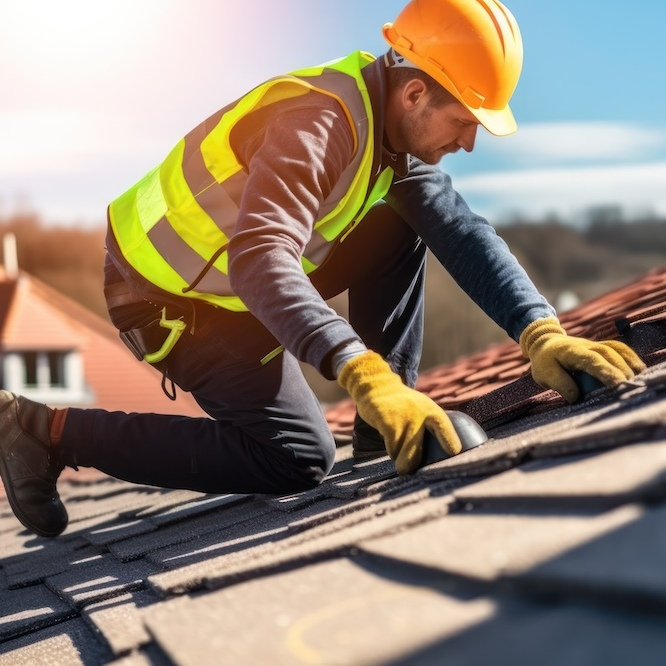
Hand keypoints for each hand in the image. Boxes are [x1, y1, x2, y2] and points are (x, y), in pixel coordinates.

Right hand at [338, 351, 460, 473]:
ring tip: (400, 446)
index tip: (454, 453)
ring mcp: (403, 421)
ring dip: (400, 457)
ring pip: (403, 456)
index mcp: (433, 412)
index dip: (450, 441)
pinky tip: (391, 441)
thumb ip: (432, 428)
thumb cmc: (405, 406)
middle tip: (411, 470)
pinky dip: (392, 451)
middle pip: (418, 454)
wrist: (379, 388)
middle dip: (413, 467)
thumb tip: (444, 455)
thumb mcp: (423, 409)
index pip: (444, 428)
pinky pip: (392, 450)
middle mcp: (420, 416)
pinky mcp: (389, 425)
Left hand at [520, 318, 645, 402]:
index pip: (593, 361)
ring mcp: (596, 345)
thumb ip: (560, 384)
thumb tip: (577, 398)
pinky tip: (639, 370)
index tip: (619, 384)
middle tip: (631, 389)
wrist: (545, 342)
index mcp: (572, 352)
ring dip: (630, 364)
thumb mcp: (544, 374)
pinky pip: (620, 349)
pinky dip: (630, 358)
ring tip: (639, 381)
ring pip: (617, 350)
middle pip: (610, 355)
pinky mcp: (602, 347)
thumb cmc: (545, 362)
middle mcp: (588, 346)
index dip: (607, 372)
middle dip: (622, 371)